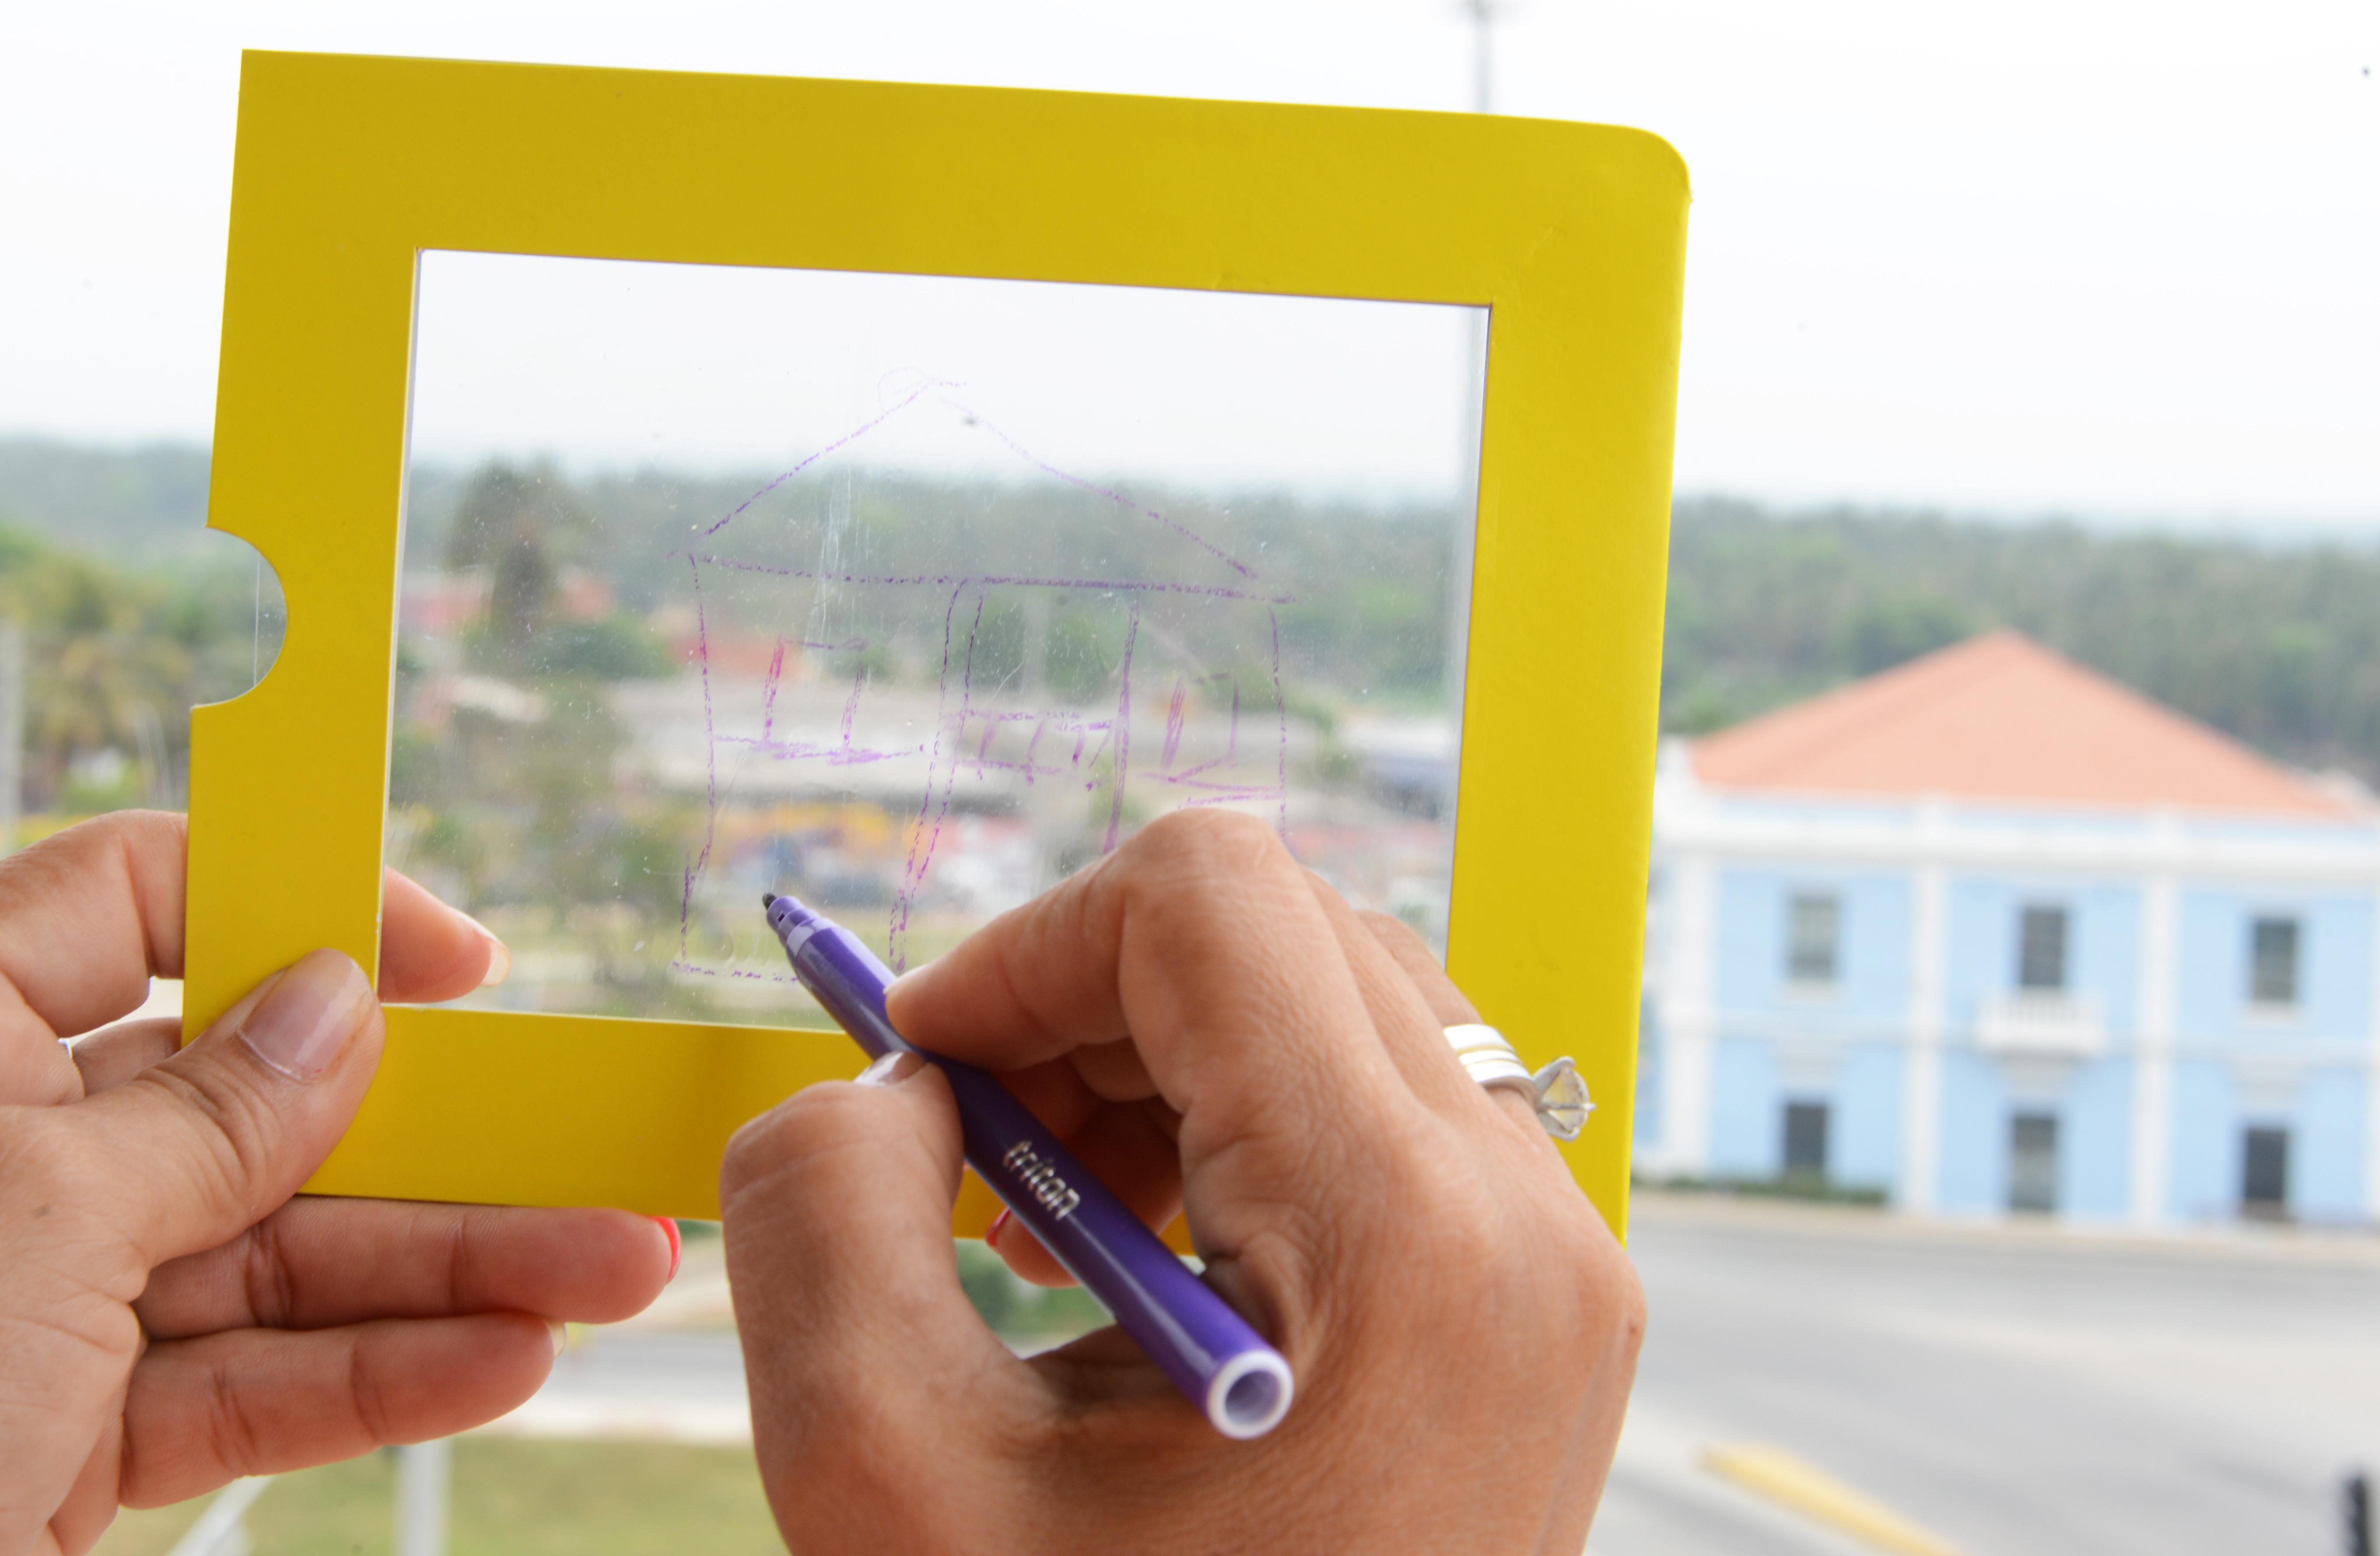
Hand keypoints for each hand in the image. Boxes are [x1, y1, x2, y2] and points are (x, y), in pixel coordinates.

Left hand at [0, 812, 675, 1555]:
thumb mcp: (24, 1213)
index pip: (127, 904)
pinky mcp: (53, 1443)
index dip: (296, 906)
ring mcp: (17, 1307)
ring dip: (448, 1270)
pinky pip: (244, 1386)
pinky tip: (501, 1360)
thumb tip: (336, 1004)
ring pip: (271, 1259)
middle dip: (428, 1138)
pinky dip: (375, 1378)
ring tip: (607, 1272)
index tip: (452, 962)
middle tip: (584, 1151)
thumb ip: (204, 1113)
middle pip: (241, 1105)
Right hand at [721, 809, 1643, 1554]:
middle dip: (1083, 1007)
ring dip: (1152, 1071)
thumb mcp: (881, 1480)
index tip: (922, 1071)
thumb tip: (887, 1083)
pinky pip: (1376, 1108)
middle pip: (1279, 930)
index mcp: (1407, 1244)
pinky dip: (1230, 1136)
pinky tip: (1137, 1272)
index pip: (1208, 899)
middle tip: (967, 1159)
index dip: (1025, 947)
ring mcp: (1555, 1267)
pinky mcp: (1535, 1306)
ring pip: (1330, 1000)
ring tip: (1044, 1236)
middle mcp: (1529, 1225)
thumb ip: (824, 1211)